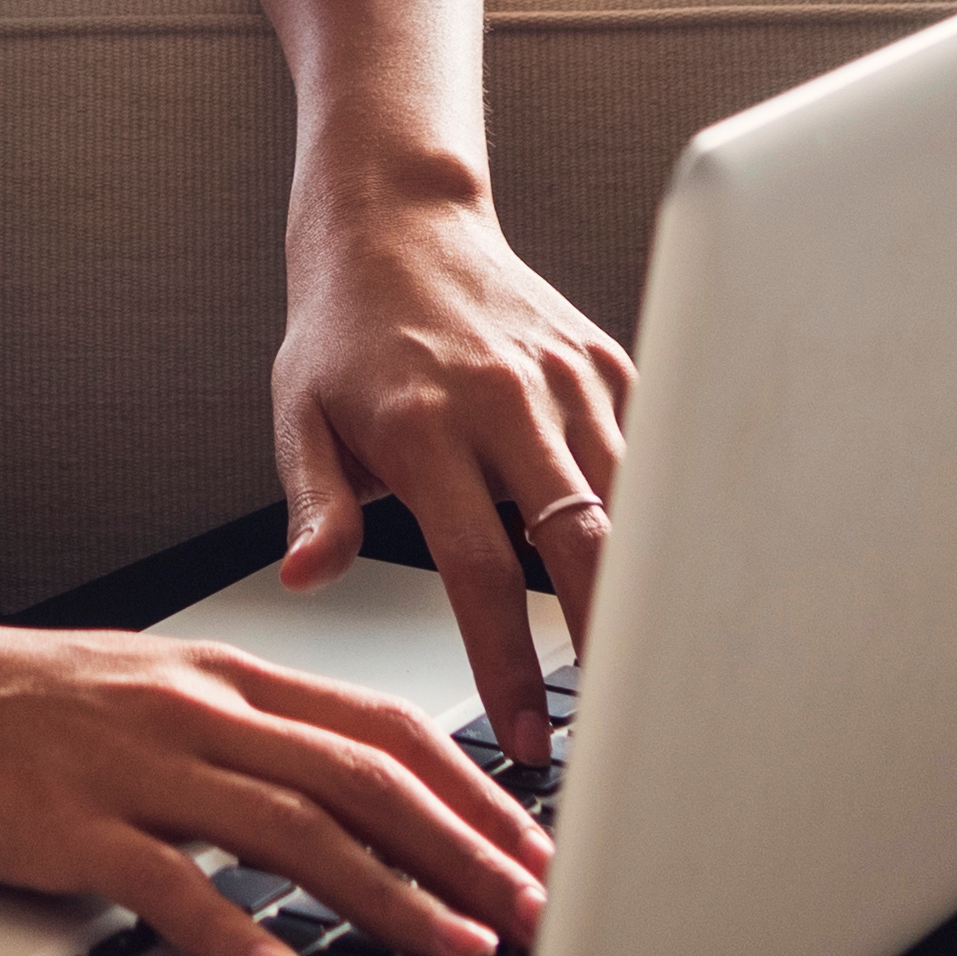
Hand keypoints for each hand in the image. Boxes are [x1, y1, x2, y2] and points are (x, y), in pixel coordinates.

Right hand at [0, 621, 551, 955]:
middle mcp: (185, 706)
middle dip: (465, 848)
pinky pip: (162, 880)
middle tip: (535, 911)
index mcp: (212, 672)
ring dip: (388, 893)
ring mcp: (124, 763)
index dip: (473, 790)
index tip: (534, 850)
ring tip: (453, 946)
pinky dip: (230, 930)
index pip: (377, 726)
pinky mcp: (60, 824)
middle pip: (360, 774)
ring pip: (289, 826)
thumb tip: (336, 792)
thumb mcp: (133, 688)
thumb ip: (234, 731)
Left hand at [273, 188, 634, 761]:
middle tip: (622, 725)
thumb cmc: (345, 331)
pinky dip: (655, 519)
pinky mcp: (608, 364)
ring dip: (644, 591)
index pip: (481, 572)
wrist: (398, 219)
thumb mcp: (301, 416)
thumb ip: (315, 506)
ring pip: (636, 504)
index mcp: (425, 426)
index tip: (529, 736)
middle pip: (585, 545)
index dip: (511, 666)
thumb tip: (307, 578)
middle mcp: (507, 400)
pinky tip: (652, 578)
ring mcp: (568, 379)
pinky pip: (649, 456)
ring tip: (648, 670)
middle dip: (610, 644)